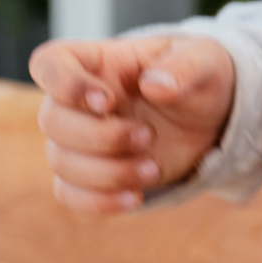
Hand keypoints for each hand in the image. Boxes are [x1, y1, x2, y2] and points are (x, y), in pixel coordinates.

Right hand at [30, 34, 236, 212]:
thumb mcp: (205, 62)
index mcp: (98, 62)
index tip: (108, 102)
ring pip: (61, 162)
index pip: (50, 64)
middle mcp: (78, 101)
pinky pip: (69, 193)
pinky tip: (136, 197)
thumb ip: (185, 66)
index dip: (66, 85)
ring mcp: (80, 139)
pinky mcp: (90, 174)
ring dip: (108, 172)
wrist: (211, 120)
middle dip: (101, 136)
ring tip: (155, 168)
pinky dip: (98, 201)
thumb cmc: (199, 79)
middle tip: (149, 136)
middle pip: (52, 120)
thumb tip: (154, 85)